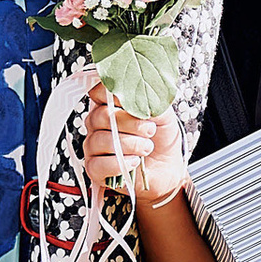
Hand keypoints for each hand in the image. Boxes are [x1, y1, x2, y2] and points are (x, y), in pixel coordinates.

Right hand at [86, 80, 189, 211]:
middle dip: (129, 123)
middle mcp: (97, 124)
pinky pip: (98, 164)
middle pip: (100, 116)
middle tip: (150, 130)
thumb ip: (150, 101)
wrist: (167, 168)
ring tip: (147, 148)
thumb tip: (139, 95)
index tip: (134, 103)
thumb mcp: (162, 114)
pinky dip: (119, 163)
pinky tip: (134, 162)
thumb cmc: (161, 138)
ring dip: (129, 144)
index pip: (98, 92)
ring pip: (100, 140)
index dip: (114, 95)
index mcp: (110, 105)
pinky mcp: (94, 169)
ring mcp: (93, 146)